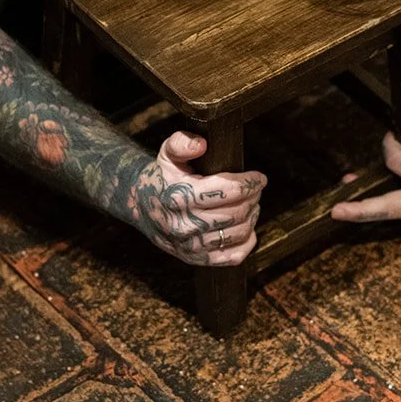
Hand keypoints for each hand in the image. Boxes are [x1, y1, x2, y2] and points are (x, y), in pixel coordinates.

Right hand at [130, 132, 265, 265]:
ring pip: (238, 233)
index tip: (259, 178)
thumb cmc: (162, 178)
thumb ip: (182, 143)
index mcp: (180, 196)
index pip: (227, 190)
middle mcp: (185, 224)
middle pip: (236, 212)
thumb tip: (201, 145)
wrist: (141, 207)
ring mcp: (191, 245)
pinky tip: (245, 227)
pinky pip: (233, 256)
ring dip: (252, 216)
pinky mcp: (197, 259)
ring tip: (251, 205)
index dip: (249, 183)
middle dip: (253, 198)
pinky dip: (246, 241)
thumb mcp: (168, 153)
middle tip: (255, 189)